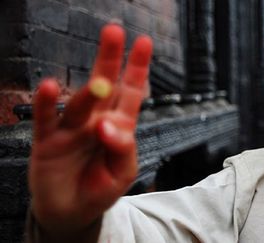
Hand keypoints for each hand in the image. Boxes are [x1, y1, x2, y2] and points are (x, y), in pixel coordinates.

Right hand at [29, 24, 151, 236]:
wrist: (72, 212)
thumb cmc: (100, 188)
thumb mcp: (123, 172)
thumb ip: (123, 148)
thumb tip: (107, 126)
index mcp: (118, 126)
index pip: (131, 93)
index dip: (137, 69)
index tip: (144, 43)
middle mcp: (95, 120)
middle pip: (105, 85)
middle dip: (110, 59)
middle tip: (114, 31)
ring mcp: (72, 128)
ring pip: (80, 103)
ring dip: (89, 92)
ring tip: (100, 85)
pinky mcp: (48, 140)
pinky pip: (47, 118)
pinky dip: (46, 103)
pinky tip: (48, 87)